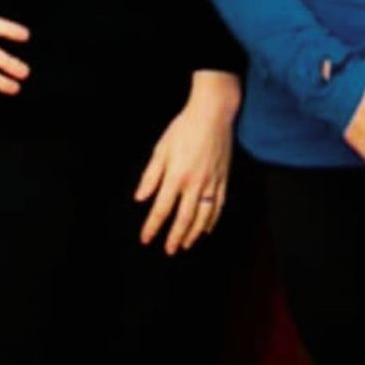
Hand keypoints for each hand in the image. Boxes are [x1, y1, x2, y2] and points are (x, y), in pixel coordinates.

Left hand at [136, 70, 241, 253]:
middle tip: (169, 251)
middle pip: (184, 218)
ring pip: (203, 216)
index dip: (152, 226)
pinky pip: (219, 205)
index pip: (162, 208)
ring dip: (194, 233)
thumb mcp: (161, 149)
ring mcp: (212, 183)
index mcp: (176, 176)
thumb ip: (151, 176)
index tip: (146, 239)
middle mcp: (195, 184)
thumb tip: (140, 198)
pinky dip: (213, 220)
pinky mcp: (223, 178)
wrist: (213, 114)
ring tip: (186, 244)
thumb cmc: (184, 128)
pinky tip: (207, 228)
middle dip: (175, 236)